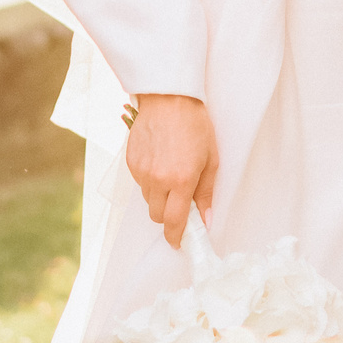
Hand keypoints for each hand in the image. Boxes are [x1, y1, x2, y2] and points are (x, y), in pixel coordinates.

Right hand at [127, 93, 219, 247]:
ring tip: (171, 173)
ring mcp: (142, 172)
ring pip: (148, 200)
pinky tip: (160, 162)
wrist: (170, 98)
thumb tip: (206, 220)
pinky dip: (149, 181)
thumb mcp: (211, 159)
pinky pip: (139, 184)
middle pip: (157, 215)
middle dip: (168, 215)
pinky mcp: (130, 163)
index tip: (179, 243)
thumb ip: (206, 193)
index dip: (176, 236)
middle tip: (180, 201)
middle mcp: (158, 179)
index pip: (174, 221)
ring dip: (159, 197)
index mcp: (181, 180)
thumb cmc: (195, 126)